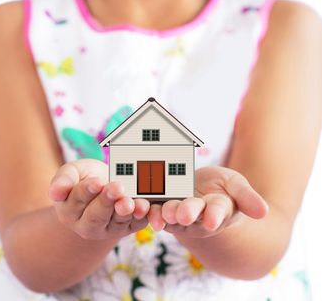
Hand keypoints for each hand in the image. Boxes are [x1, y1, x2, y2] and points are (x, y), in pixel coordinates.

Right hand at [49, 159, 149, 239]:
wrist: (104, 186)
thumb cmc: (85, 177)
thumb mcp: (72, 172)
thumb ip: (63, 180)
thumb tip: (54, 192)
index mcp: (70, 211)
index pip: (78, 200)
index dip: (87, 191)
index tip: (97, 182)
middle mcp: (87, 225)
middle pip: (97, 216)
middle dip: (107, 201)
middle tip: (116, 187)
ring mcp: (109, 228)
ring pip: (117, 221)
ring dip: (125, 211)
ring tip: (129, 201)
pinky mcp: (127, 228)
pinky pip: (135, 224)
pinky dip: (141, 216)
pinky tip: (144, 207)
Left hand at [147, 166, 268, 237]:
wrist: (204, 190)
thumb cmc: (224, 188)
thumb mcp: (238, 186)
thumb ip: (247, 197)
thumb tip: (264, 211)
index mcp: (218, 210)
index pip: (217, 213)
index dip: (215, 216)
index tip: (212, 219)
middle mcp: (197, 215)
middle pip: (191, 214)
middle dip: (187, 213)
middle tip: (183, 214)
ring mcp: (178, 211)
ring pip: (170, 214)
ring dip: (164, 214)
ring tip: (160, 214)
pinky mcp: (162, 205)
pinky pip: (154, 207)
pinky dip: (147, 207)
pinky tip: (140, 203)